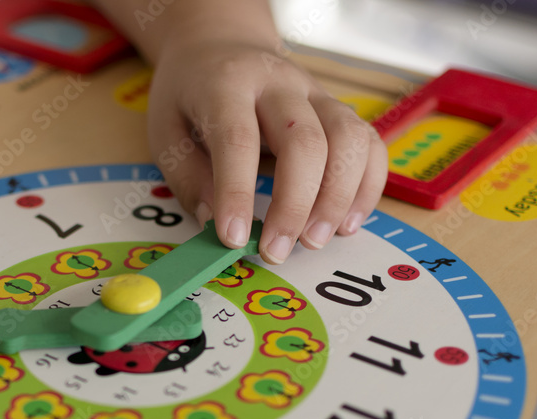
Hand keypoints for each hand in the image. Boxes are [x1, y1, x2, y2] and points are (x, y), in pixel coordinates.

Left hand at [147, 37, 387, 262]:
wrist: (221, 48)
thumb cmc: (190, 96)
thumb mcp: (166, 131)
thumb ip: (187, 177)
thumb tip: (214, 223)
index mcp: (227, 84)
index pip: (238, 139)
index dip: (238, 193)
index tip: (234, 238)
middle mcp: (279, 83)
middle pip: (305, 141)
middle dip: (295, 204)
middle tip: (277, 251)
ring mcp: (317, 93)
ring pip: (349, 140)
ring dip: (338, 198)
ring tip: (314, 241)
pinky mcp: (339, 109)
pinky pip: (370, 145)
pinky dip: (367, 188)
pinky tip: (345, 223)